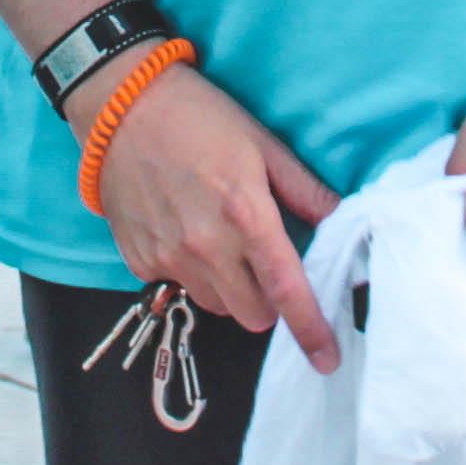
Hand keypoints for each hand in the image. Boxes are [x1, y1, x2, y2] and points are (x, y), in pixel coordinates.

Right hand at [89, 63, 340, 368]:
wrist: (120, 105)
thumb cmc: (201, 117)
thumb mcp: (264, 145)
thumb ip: (306, 192)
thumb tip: (345, 223)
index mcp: (246, 214)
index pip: (287, 290)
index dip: (311, 329)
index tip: (327, 359)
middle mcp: (206, 245)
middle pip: (253, 316)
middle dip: (269, 303)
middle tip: (266, 267)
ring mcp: (168, 256)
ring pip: (216, 306)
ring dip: (230, 289)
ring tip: (222, 241)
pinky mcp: (140, 260)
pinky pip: (178, 287)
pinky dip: (191, 273)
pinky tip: (185, 231)